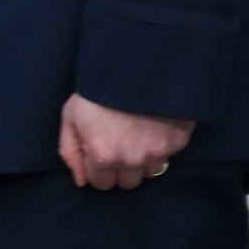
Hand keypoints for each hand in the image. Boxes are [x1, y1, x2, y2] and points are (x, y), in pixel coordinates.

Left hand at [58, 94, 194, 191]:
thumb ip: (70, 151)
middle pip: (127, 183)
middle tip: (119, 143)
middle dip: (120, 167)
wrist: (135, 64)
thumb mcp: (71, 116)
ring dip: (142, 159)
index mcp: (103, 155)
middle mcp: (131, 159)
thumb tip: (81, 181)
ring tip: (137, 133)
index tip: (100, 150)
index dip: (98, 167)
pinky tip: (153, 125)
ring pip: (149, 172)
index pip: (101, 184)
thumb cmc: (98, 89)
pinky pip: (168, 155)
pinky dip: (161, 144)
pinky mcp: (178, 142)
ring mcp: (157, 152)